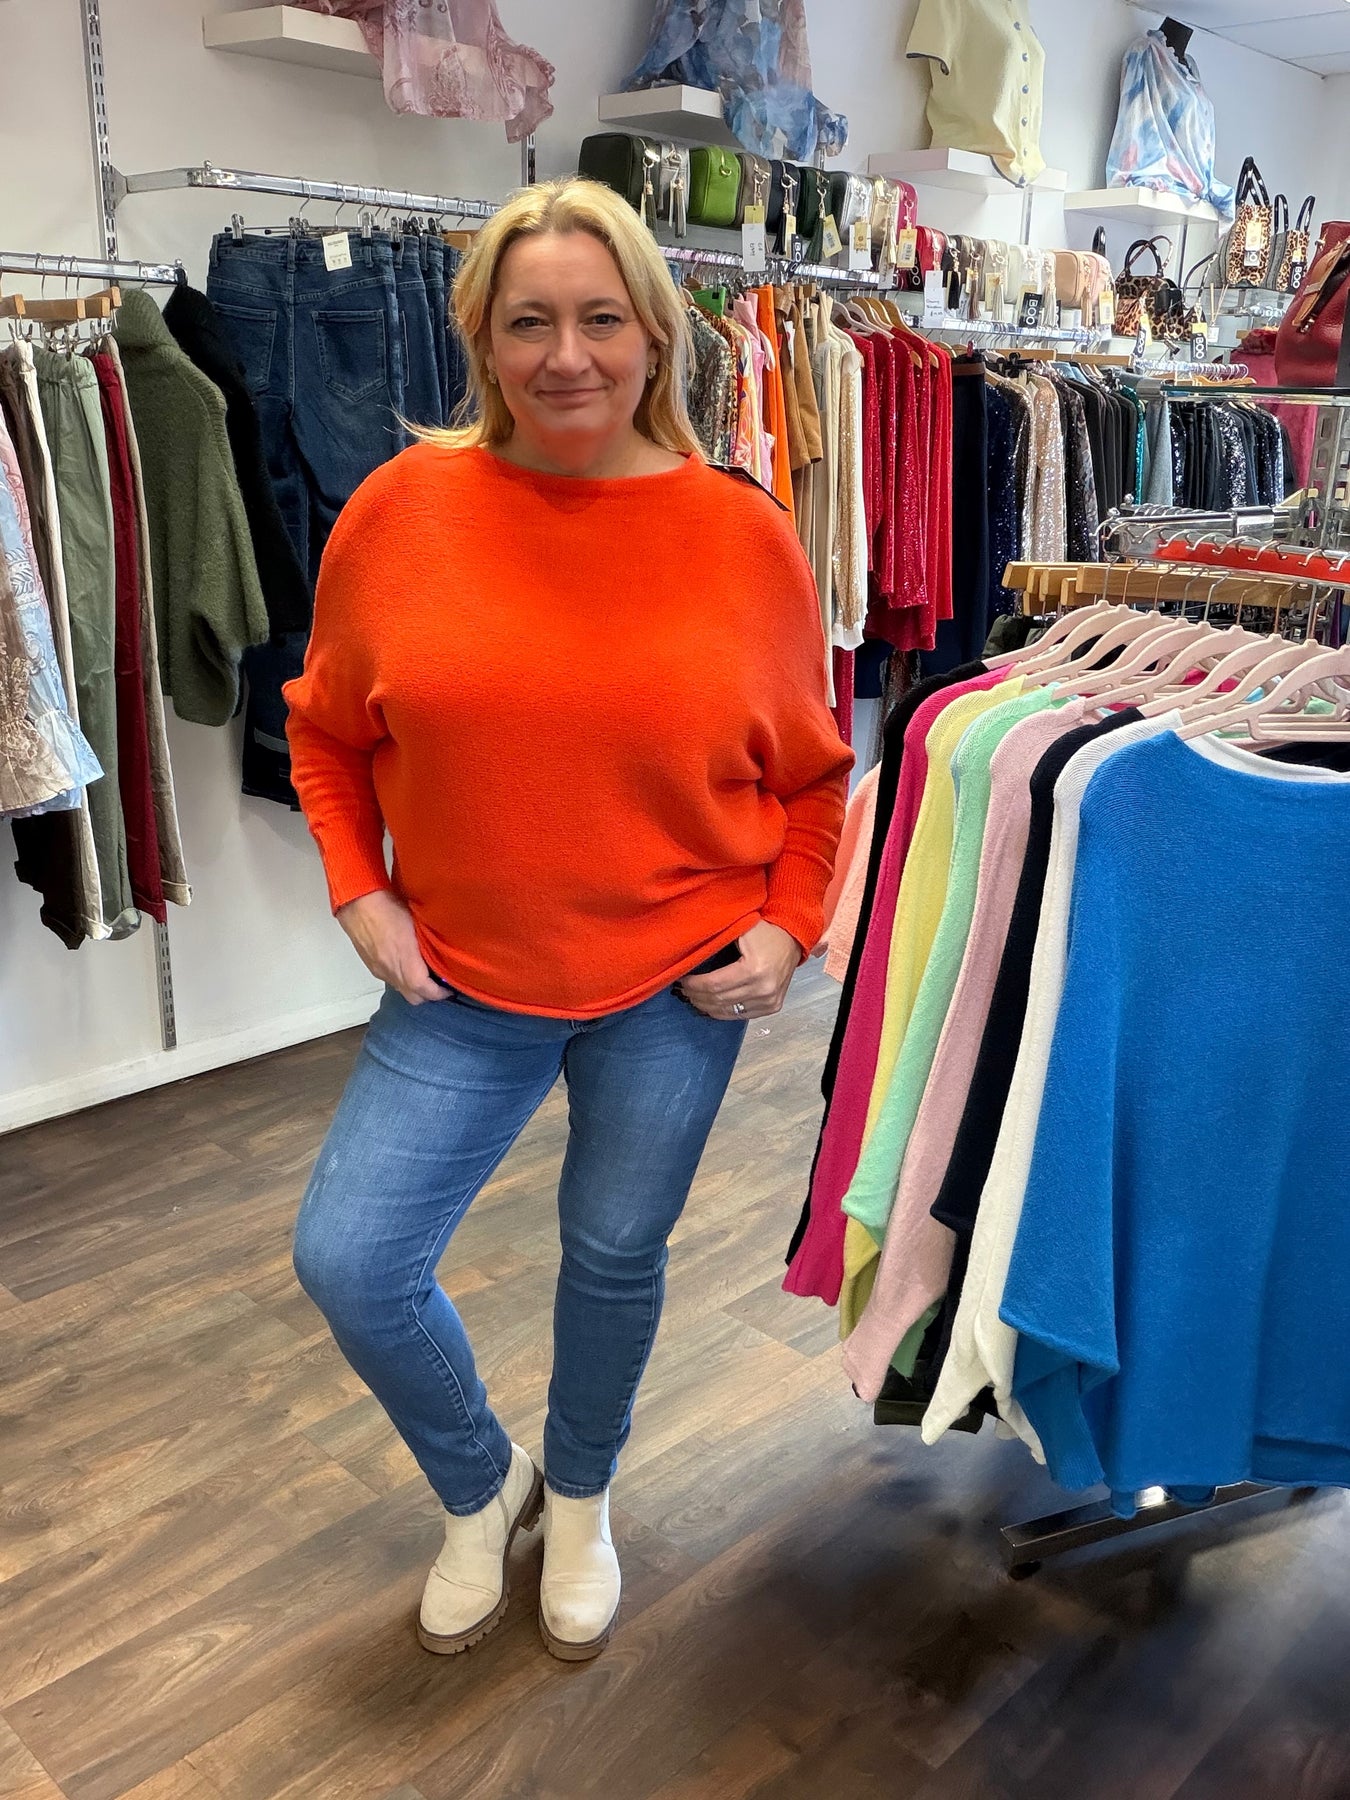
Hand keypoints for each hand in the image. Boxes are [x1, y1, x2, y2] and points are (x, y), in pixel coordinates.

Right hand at [337, 889, 446, 1005]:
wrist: (358, 904)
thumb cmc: (390, 909)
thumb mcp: (417, 925)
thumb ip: (429, 945)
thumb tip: (442, 954)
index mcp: (406, 964)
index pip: (426, 991)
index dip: (440, 994)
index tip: (449, 989)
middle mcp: (392, 972)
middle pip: (414, 997)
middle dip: (428, 995)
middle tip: (439, 985)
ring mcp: (380, 970)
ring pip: (401, 989)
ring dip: (414, 987)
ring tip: (424, 975)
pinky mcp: (372, 965)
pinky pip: (390, 980)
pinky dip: (401, 979)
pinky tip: (406, 966)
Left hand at [678, 921, 800, 1021]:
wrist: (792, 939)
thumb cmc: (764, 931)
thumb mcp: (740, 929)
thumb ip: (716, 941)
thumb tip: (687, 955)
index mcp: (754, 969)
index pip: (714, 985)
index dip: (694, 985)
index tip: (682, 980)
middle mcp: (764, 989)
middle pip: (719, 1000)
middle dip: (696, 996)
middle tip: (683, 989)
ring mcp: (770, 1001)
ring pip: (727, 1011)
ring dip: (706, 1006)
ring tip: (693, 997)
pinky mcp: (772, 1007)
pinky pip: (740, 1015)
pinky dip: (722, 1011)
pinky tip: (709, 1005)